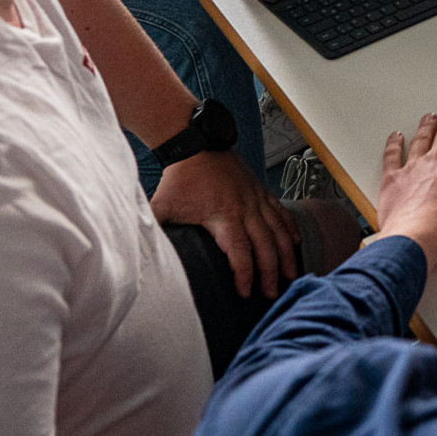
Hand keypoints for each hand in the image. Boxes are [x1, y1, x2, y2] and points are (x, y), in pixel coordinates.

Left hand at [150, 150, 298, 297]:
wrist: (197, 143)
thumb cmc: (181, 175)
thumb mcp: (162, 205)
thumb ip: (153, 228)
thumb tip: (140, 247)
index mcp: (223, 216)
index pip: (239, 251)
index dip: (245, 273)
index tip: (245, 291)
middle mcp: (245, 209)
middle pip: (265, 246)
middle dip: (271, 272)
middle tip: (272, 292)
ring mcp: (256, 200)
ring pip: (279, 231)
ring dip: (286, 255)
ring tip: (291, 274)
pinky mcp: (261, 192)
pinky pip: (282, 213)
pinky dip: (291, 228)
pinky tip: (296, 242)